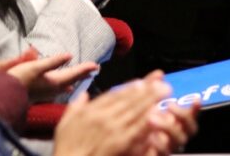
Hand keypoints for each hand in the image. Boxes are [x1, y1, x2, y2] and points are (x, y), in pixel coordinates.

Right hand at [0, 49, 99, 102]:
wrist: (4, 95)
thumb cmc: (19, 79)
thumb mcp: (36, 67)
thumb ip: (53, 61)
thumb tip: (69, 55)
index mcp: (54, 82)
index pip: (74, 74)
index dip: (85, 69)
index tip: (96, 65)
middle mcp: (54, 89)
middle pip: (73, 80)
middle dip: (83, 74)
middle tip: (94, 69)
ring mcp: (48, 93)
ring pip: (67, 84)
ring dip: (76, 78)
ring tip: (84, 75)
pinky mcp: (42, 94)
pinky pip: (59, 88)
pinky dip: (66, 84)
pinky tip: (66, 87)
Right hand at [52, 71, 188, 155]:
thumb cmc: (66, 149)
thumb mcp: (64, 125)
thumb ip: (75, 107)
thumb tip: (83, 95)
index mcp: (90, 111)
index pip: (114, 95)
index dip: (130, 87)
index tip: (142, 81)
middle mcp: (102, 117)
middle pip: (129, 99)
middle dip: (146, 89)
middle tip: (162, 80)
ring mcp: (112, 130)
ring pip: (135, 111)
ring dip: (151, 99)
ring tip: (165, 91)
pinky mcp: (119, 144)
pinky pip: (136, 130)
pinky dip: (147, 121)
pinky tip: (158, 115)